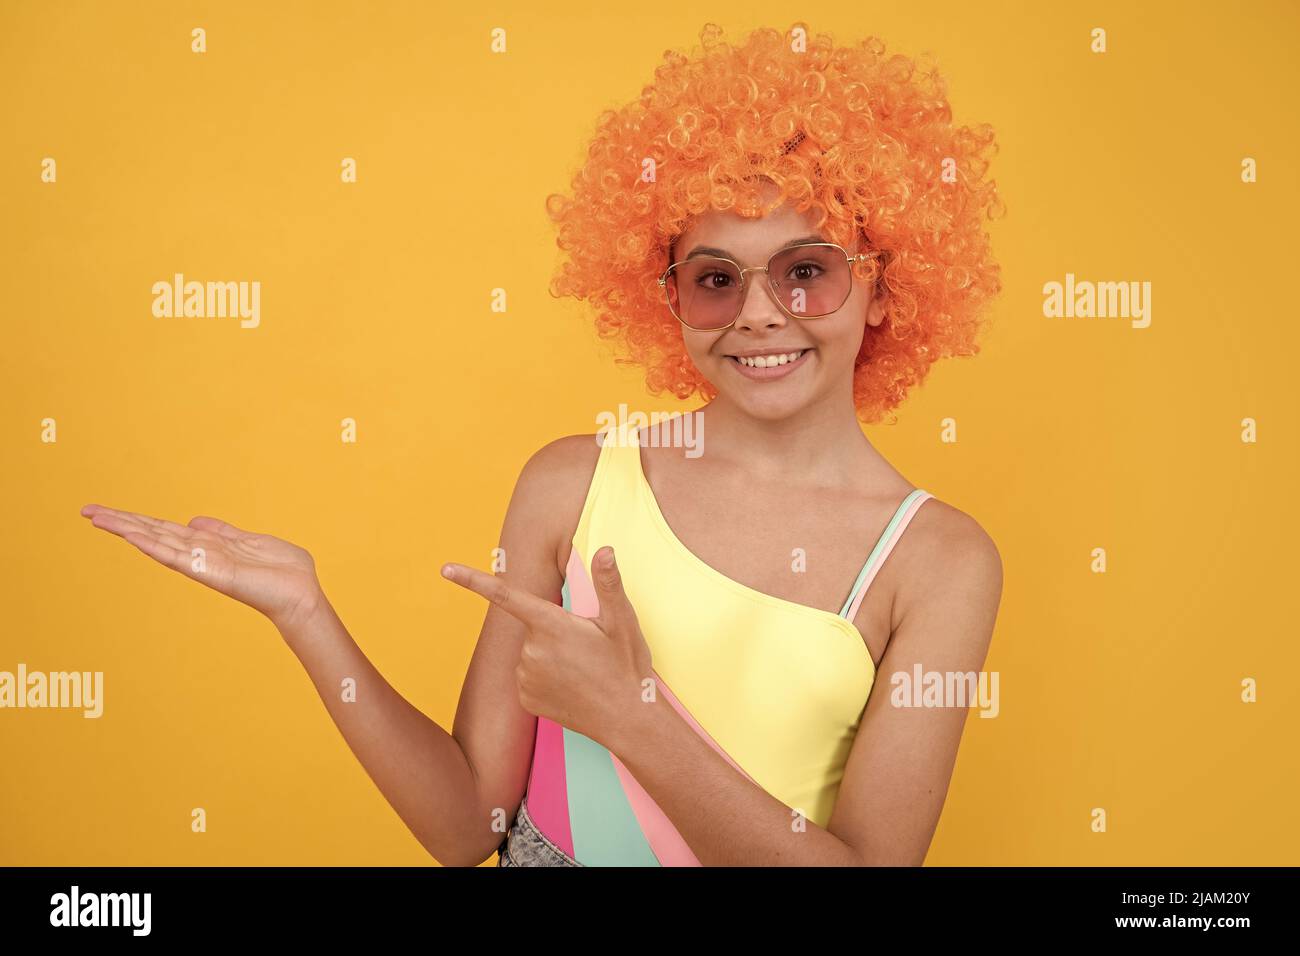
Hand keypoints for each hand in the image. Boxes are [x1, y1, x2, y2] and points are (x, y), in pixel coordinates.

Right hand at [80, 503, 323, 632]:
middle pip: (153, 533)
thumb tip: (194, 521)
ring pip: (157, 542)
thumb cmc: (282, 571)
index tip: (109, 511)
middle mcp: (200, 554)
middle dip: (121, 522)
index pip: (165, 529)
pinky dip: (154, 546)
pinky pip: (178, 557)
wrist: (301, 594)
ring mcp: (202, 564)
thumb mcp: (250, 541)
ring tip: (98, 518)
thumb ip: (222, 532)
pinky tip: (132, 536)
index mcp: (208, 545)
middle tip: (87, 510)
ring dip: (128, 529)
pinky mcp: (211, 572)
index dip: (138, 520)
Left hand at [441, 545, 653, 748]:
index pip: (506, 595)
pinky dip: (547, 679)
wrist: (628, 719)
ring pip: (532, 654)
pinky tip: (572, 688)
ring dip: (551, 656)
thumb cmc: (627, 667)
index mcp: (551, 625)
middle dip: (554, 632)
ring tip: (584, 671)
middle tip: (588, 649)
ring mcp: (526, 678)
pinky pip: (530, 678)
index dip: (472, 581)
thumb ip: (608, 583)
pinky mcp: (526, 700)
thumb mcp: (623, 622)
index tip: (445, 570)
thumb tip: (605, 550)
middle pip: (533, 628)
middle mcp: (531, 651)